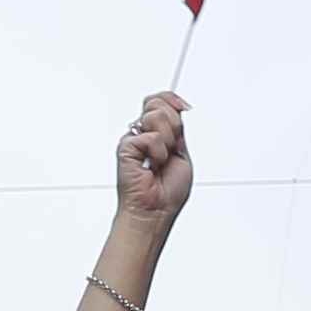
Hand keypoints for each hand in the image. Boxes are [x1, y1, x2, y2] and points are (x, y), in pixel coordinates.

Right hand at [112, 93, 191, 225]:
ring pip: (156, 116)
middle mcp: (144, 134)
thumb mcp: (182, 154)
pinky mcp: (126, 146)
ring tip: (160, 161)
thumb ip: (177, 130)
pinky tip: (151, 166)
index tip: (184, 107)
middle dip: (173, 125)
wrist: (156, 211)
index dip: (172, 99)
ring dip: (167, 141)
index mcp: (157, 134)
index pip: (160, 102)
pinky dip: (158, 154)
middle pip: (158, 103)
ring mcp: (134, 139)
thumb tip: (178, 108)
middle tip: (172, 149)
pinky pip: (151, 137)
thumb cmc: (167, 192)